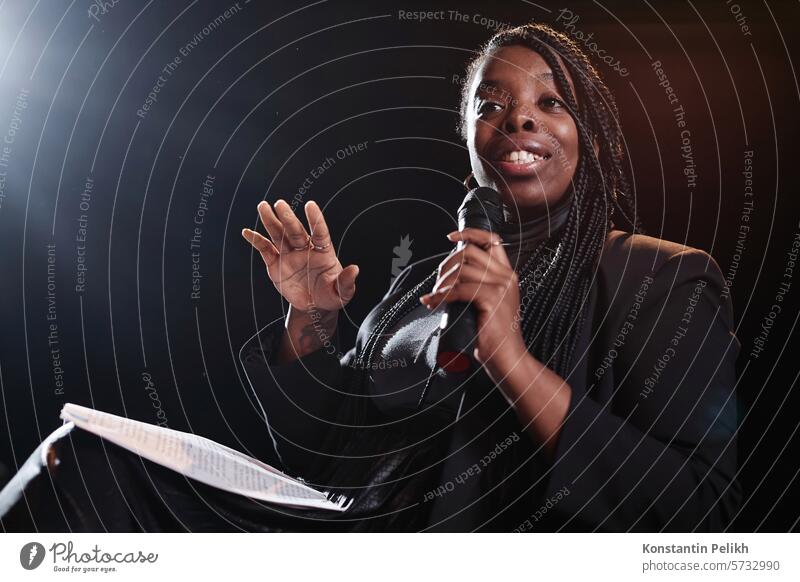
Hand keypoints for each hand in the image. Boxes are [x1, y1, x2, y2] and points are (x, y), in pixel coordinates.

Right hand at [241, 199, 358, 312]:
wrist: (314, 306)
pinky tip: (247, 232)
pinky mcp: (275, 264)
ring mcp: (289, 255)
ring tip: (263, 206)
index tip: (310, 205)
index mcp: (323, 251)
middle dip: (288, 218)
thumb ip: (346, 282)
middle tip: (280, 204)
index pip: (319, 232)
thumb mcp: (342, 292)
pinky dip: (256, 240)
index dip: (315, 220)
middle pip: (295, 231)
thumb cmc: (330, 295)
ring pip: (279, 235)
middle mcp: (305, 249)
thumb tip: (355, 269)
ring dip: (271, 221)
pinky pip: (265, 250)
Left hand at [419, 228, 527, 378]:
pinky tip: (433, 303)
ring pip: (462, 269)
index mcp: (507, 274)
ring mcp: (501, 287)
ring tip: (434, 298)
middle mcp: (507, 276)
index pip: (492, 240)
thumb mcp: (487, 304)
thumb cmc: (493, 336)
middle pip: (470, 252)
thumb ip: (476, 287)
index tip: (451, 237)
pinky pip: (460, 289)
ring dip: (441, 282)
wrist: (507, 358)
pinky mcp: (492, 299)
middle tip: (437, 285)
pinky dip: (442, 296)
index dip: (470, 234)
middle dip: (446, 265)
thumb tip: (449, 276)